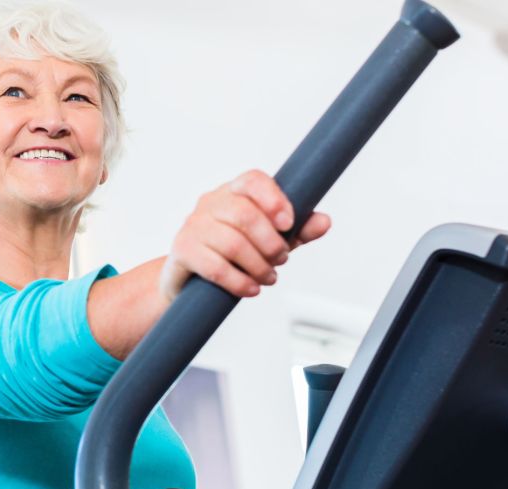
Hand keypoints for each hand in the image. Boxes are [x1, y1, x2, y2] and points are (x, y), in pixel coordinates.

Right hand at [160, 170, 330, 300]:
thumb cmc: (232, 254)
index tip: (288, 223)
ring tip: (268, 277)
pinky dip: (240, 281)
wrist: (190, 280)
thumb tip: (324, 221)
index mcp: (233, 192)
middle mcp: (210, 203)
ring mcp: (193, 226)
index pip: (253, 180)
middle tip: (281, 260)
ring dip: (258, 266)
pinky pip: (215, 267)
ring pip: (232, 243)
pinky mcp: (183, 252)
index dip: (274, 199)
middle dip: (271, 243)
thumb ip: (296, 231)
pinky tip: (251, 288)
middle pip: (244, 215)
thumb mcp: (269, 240)